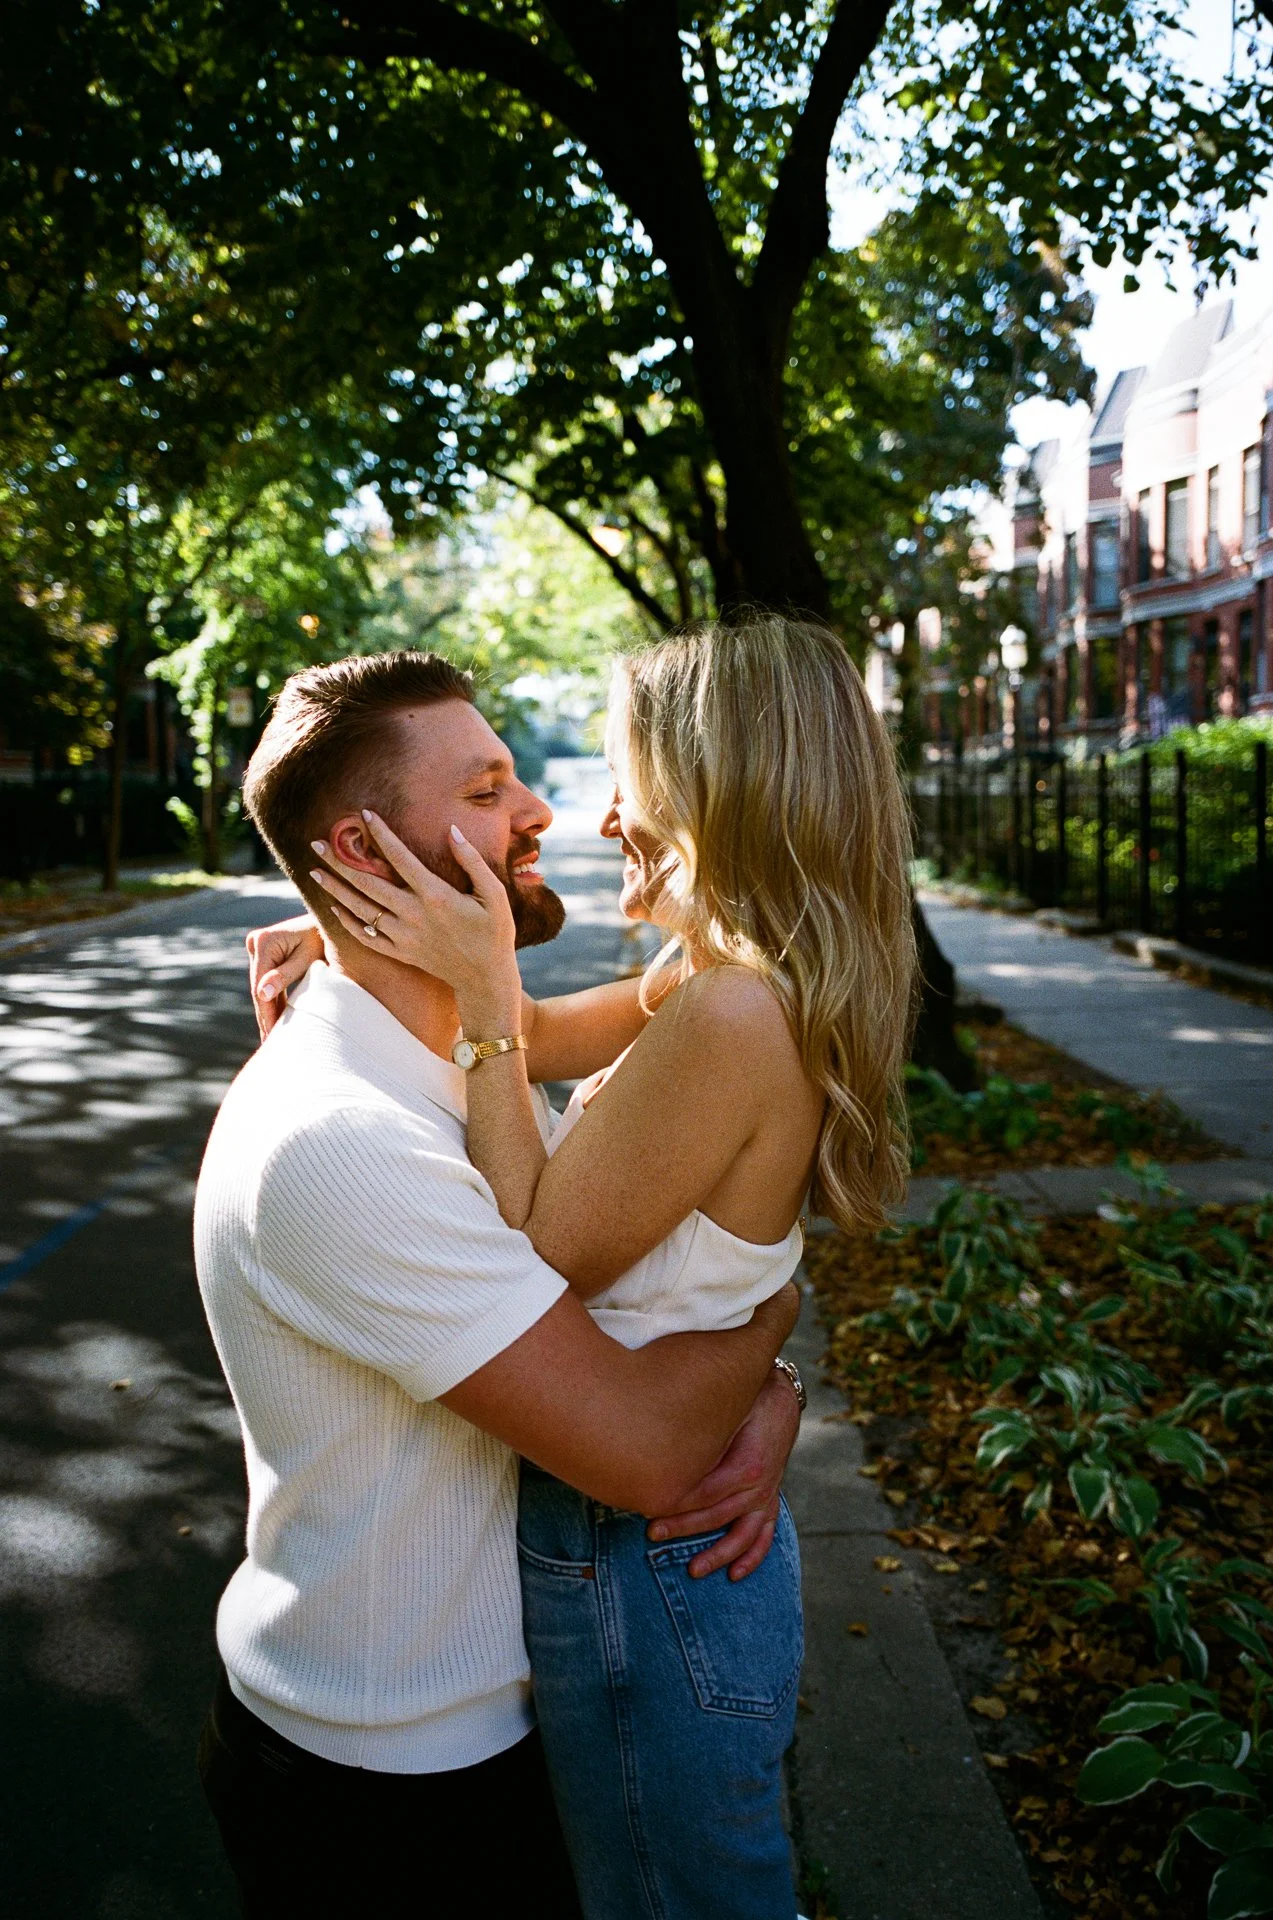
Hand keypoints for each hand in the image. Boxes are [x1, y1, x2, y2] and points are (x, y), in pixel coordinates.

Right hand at [246, 914, 323, 1039]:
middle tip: (270, 1045)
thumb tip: (261, 994)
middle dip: (266, 1015)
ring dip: (268, 1011)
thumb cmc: (326, 940)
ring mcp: (258, 946)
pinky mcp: (265, 953)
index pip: (261, 985)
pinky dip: (272, 1001)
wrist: (334, 925)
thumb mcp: (308, 960)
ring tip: (271, 1040)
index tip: (271, 1035)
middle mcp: (256, 941)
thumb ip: (284, 977)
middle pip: (259, 987)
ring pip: (261, 987)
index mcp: (265, 941)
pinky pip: (266, 982)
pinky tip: (274, 1022)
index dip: (266, 1012)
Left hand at [310, 812, 521, 1026]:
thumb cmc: (494, 932)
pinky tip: (334, 906)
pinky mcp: (400, 952)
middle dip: (339, 861)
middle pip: (368, 883)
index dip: (381, 834)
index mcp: (436, 896)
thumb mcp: (495, 894)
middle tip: (316, 843)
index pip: (400, 857)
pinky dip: (347, 921)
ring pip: (360, 909)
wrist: (485, 978)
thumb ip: (472, 861)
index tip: (364, 814)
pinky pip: (366, 936)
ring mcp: (404, 936)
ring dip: (335, 889)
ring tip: (314, 871)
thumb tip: (452, 831)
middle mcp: (414, 915)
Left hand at [645, 1366, 800, 1581]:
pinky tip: (735, 1574)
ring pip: (742, 1534)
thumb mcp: (726, 1411)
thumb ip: (702, 1434)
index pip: (706, 1495)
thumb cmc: (745, 1400)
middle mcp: (760, 1486)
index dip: (678, 1506)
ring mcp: (767, 1495)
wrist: (778, 1396)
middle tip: (652, 1534)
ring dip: (717, 1554)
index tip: (649, 1512)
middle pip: (717, 1516)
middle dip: (683, 1528)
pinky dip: (752, 1557)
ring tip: (693, 1570)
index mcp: (748, 1465)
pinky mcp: (769, 1498)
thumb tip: (663, 1447)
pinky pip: (764, 1534)